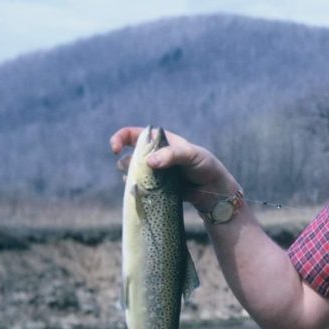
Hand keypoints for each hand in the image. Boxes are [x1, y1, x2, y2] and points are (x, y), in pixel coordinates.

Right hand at [109, 126, 240, 211]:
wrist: (212, 190)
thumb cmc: (205, 166)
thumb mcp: (191, 155)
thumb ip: (171, 155)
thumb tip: (149, 162)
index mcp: (160, 141)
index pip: (133, 134)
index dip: (120, 138)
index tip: (115, 149)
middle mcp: (154, 155)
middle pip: (129, 156)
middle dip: (128, 164)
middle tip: (139, 172)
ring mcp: (154, 172)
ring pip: (132, 174)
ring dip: (132, 179)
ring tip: (148, 184)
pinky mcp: (156, 188)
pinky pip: (139, 188)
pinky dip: (138, 191)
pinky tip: (147, 193)